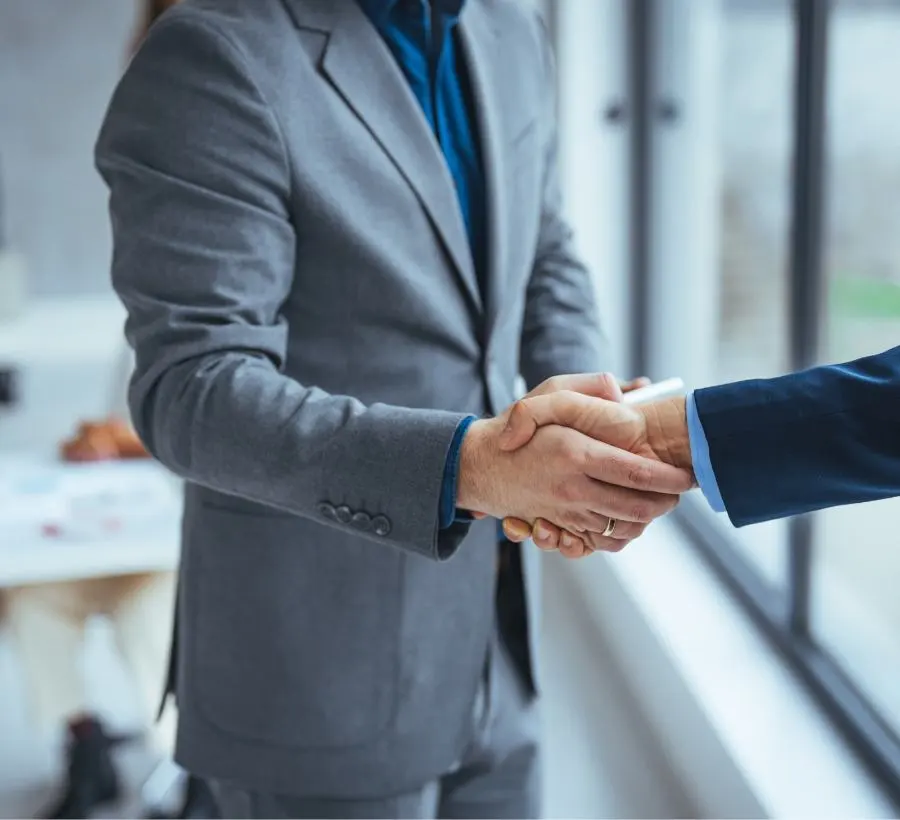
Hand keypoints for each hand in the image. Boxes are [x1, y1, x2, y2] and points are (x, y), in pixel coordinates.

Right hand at [456, 375, 693, 551]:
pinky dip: (620, 535)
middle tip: (677, 492)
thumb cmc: (519, 429)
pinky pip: (600, 542)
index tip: (688, 476)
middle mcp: (571, 487)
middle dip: (665, 503)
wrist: (480, 466)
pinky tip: (628, 518)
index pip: (635, 473)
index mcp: (574, 452)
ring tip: (657, 502)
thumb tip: (624, 389)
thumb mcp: (549, 394)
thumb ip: (588, 388)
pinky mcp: (559, 528)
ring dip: (647, 519)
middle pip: (636, 508)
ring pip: (622, 529)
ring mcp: (565, 512)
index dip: (669, 479)